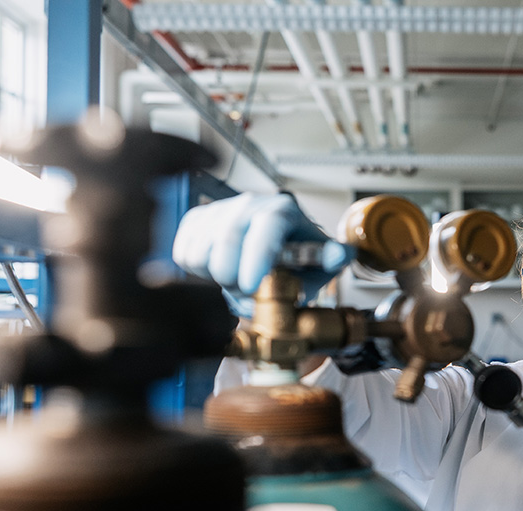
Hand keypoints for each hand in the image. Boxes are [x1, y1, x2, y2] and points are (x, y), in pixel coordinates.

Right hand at [172, 192, 354, 315]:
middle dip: (232, 276)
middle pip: (227, 237)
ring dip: (215, 277)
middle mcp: (249, 204)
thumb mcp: (323, 263)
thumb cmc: (300, 260)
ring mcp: (219, 210)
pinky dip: (196, 273)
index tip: (249, 285)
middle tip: (245, 293)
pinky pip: (184, 252)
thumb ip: (333, 259)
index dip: (256, 256)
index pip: (267, 225)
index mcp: (282, 211)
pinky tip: (218, 273)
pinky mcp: (196, 221)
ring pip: (201, 248)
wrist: (278, 251)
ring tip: (236, 282)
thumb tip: (338, 254)